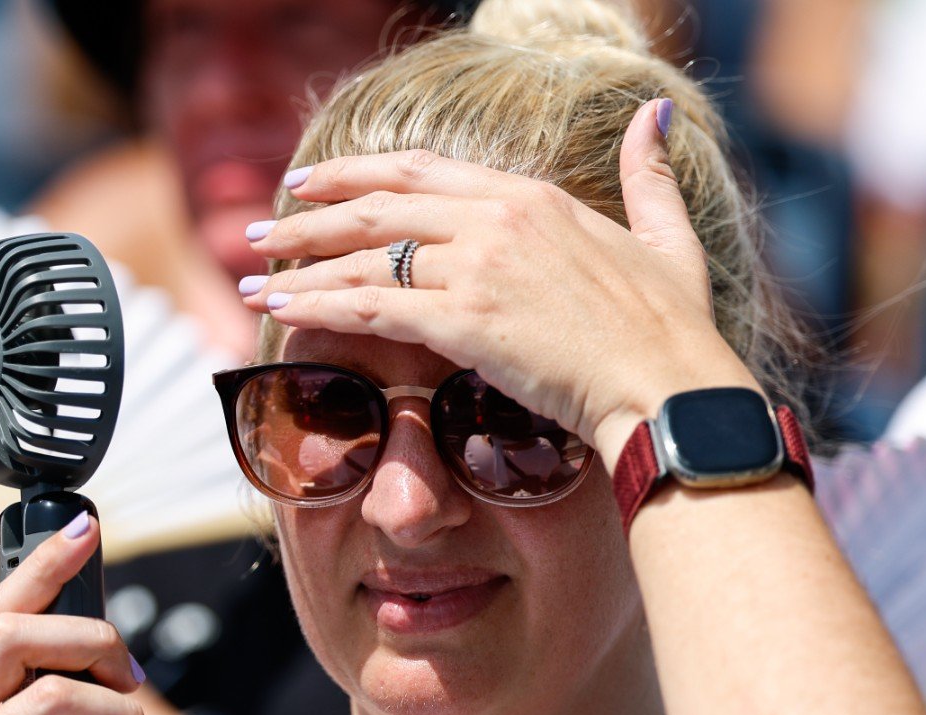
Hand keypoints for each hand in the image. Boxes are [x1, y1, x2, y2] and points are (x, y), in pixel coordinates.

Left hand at [241, 98, 757, 462]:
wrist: (671, 386)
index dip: (358, 173)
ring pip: (366, 257)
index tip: (312, 183)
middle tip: (260, 230)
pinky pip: (374, 309)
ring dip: (300, 266)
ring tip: (253, 277)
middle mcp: (497, 219)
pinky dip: (321, 309)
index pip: (421, 171)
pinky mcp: (466, 321)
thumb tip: (652, 116)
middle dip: (309, 218)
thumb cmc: (673, 328)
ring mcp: (479, 267)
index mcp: (532, 197)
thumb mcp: (667, 237)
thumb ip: (649, 176)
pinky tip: (283, 313)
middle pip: (378, 205)